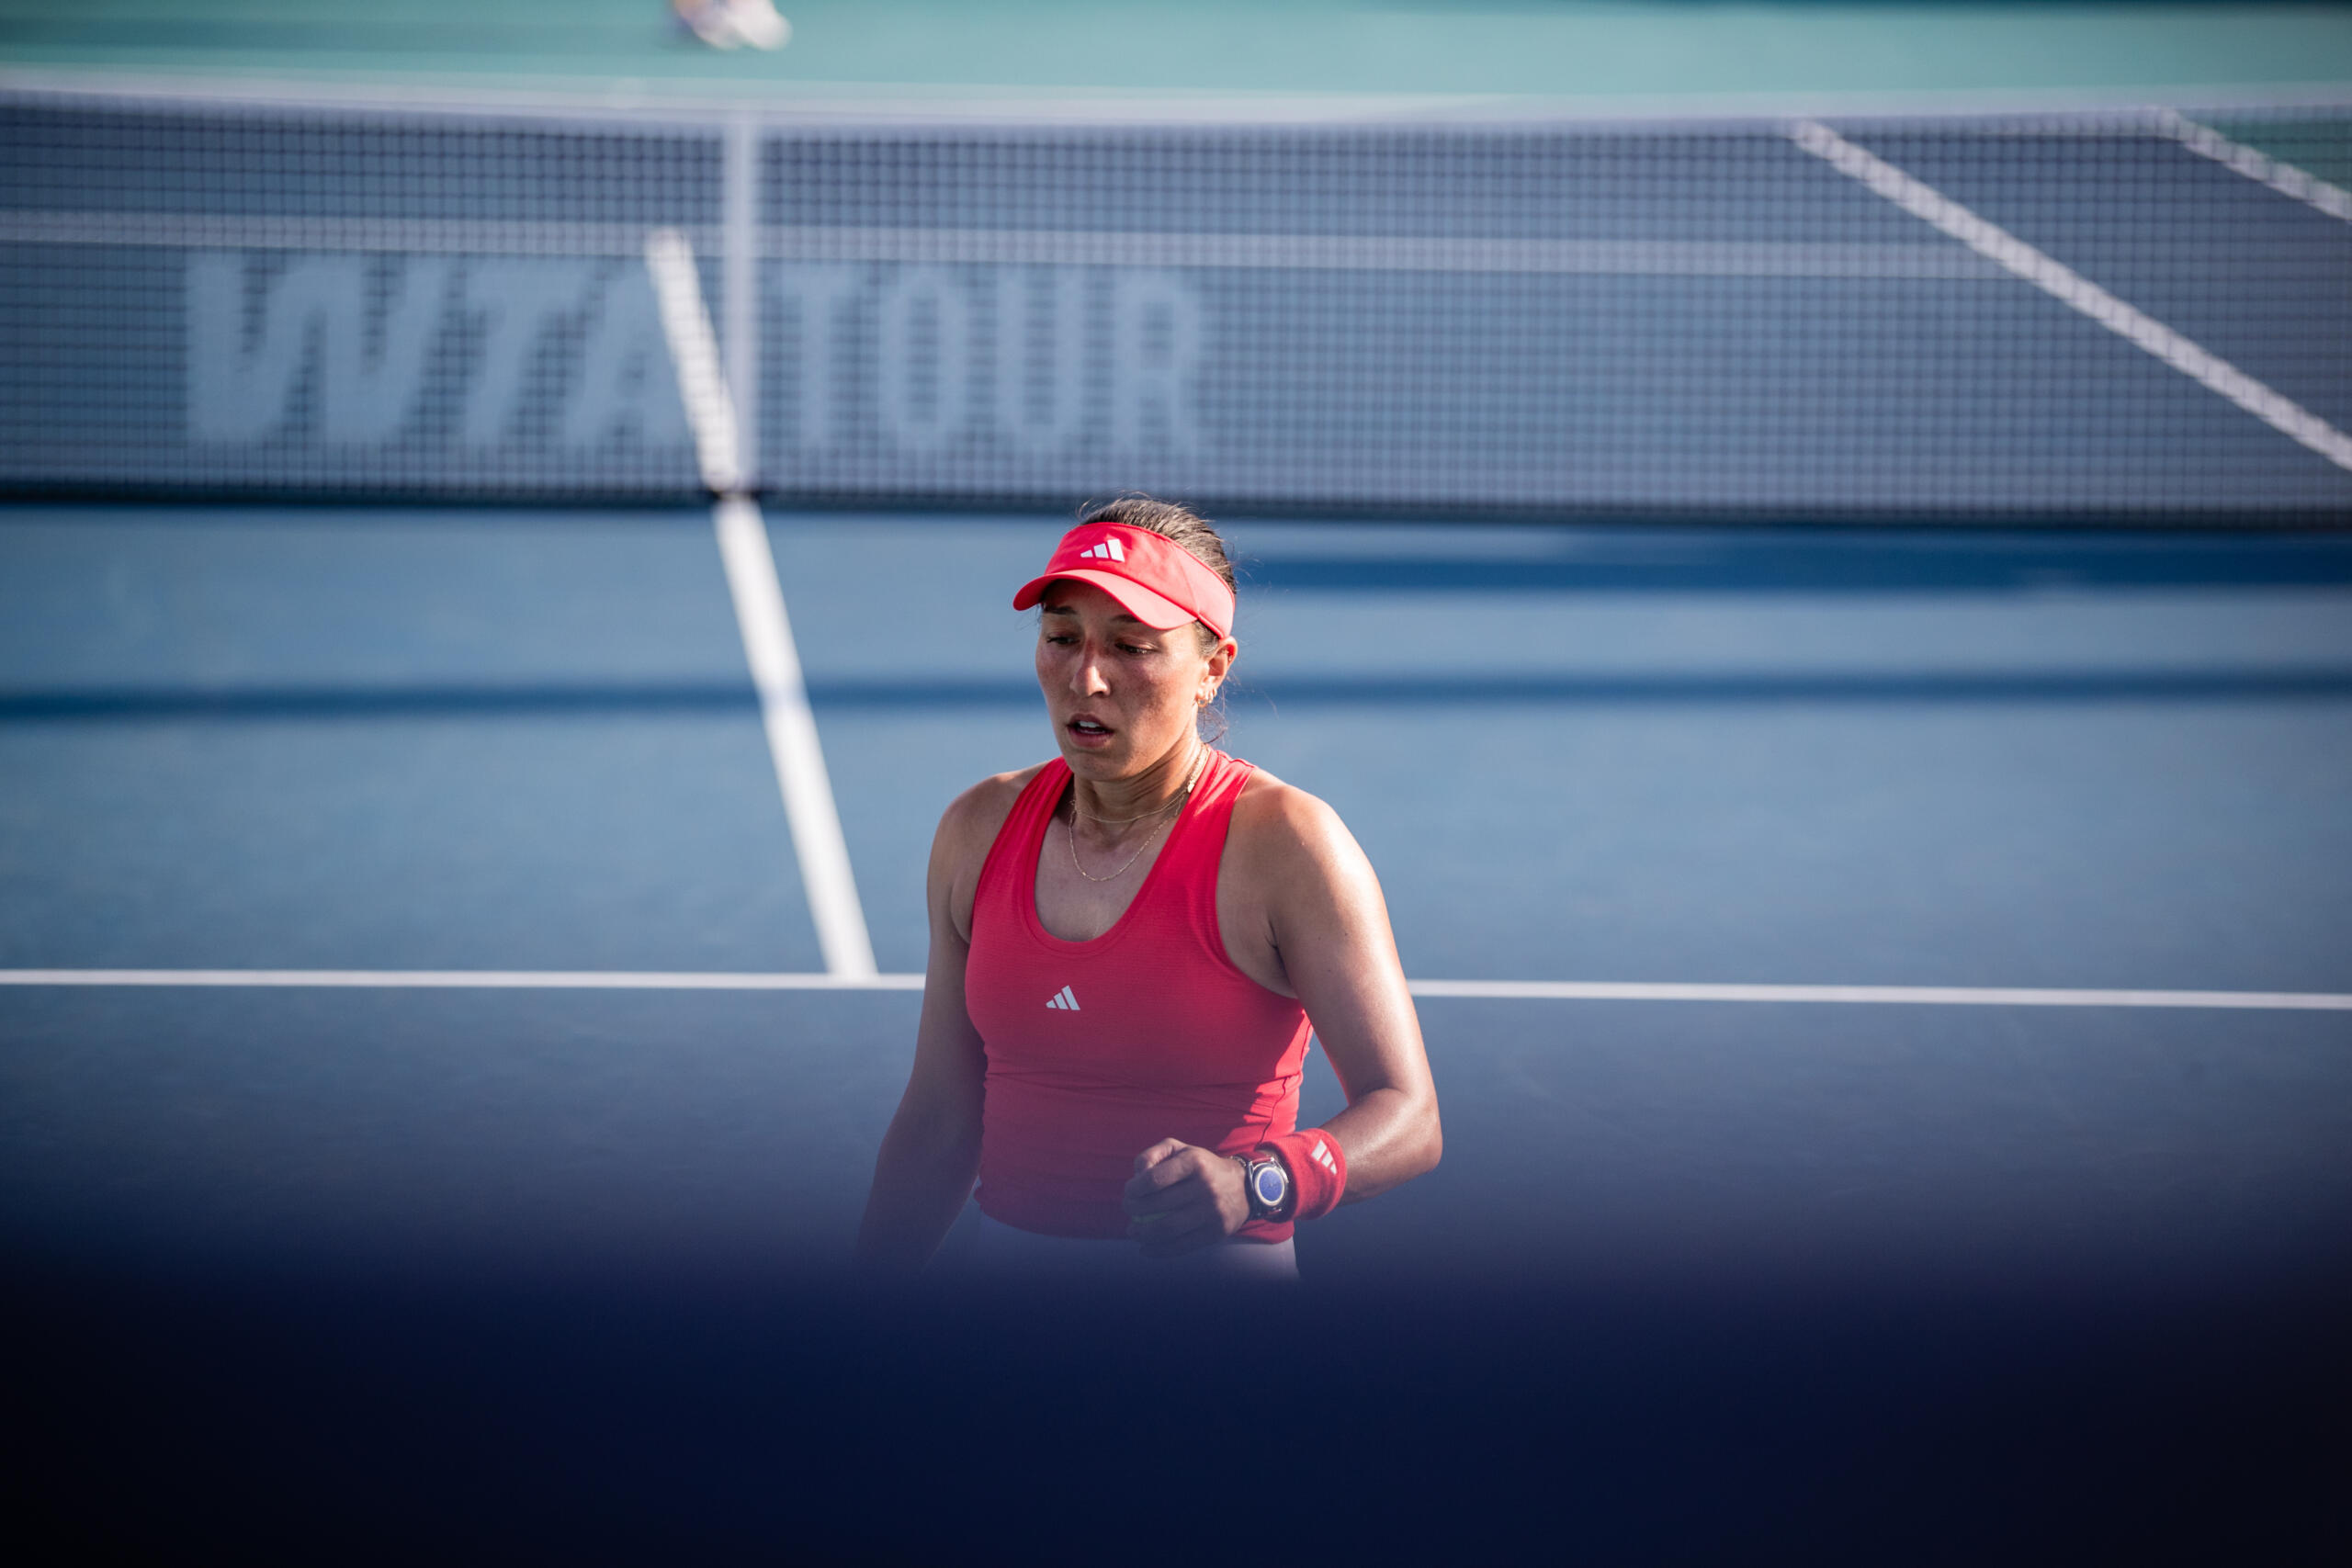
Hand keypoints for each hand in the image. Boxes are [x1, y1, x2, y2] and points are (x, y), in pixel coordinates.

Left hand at [1123, 1138, 1249, 1258]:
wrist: (1244, 1187)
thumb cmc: (1201, 1167)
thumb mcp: (1180, 1150)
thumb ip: (1153, 1155)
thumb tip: (1135, 1176)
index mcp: (1194, 1162)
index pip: (1154, 1179)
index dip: (1134, 1189)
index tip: (1128, 1192)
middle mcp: (1206, 1186)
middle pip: (1158, 1205)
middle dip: (1134, 1210)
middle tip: (1128, 1211)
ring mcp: (1213, 1211)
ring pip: (1168, 1229)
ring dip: (1143, 1234)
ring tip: (1133, 1232)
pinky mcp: (1217, 1232)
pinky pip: (1182, 1246)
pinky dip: (1159, 1251)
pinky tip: (1145, 1249)